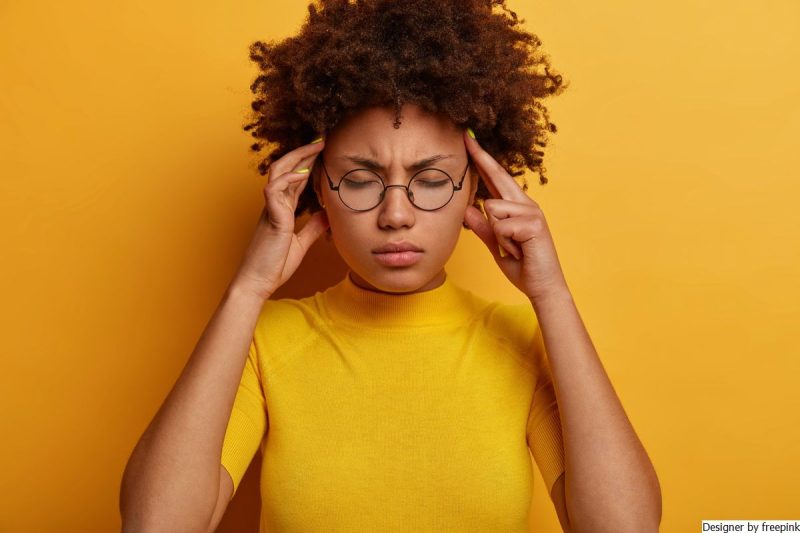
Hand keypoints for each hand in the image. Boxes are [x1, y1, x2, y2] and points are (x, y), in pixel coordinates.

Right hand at [233, 138, 328, 299]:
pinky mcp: (270, 217)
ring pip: (278, 172)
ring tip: (314, 146)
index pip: (295, 179)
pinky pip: (274, 189)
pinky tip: (303, 173)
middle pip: (286, 169)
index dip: (307, 163)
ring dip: (297, 157)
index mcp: (282, 210)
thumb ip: (312, 228)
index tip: (322, 150)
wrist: (257, 282)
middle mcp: (275, 205)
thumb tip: (327, 216)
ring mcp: (270, 209)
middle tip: (321, 139)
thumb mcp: (300, 244)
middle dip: (303, 152)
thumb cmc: (274, 265)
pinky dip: (288, 179)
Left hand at [462, 129, 568, 302]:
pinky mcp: (534, 224)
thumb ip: (483, 228)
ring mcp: (532, 212)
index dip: (483, 161)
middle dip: (481, 159)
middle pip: (499, 177)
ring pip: (493, 208)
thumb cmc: (522, 267)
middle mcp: (526, 205)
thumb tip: (467, 210)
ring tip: (512, 247)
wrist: (542, 287)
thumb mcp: (497, 245)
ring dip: (497, 234)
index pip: (497, 180)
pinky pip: (501, 225)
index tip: (469, 142)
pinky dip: (504, 242)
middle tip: (465, 136)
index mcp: (517, 208)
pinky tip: (519, 250)